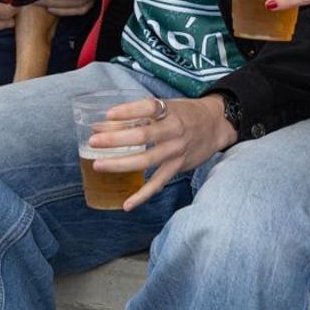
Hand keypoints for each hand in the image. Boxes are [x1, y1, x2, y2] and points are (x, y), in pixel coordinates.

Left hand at [90, 94, 237, 210]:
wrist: (216, 125)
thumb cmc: (185, 113)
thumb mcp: (168, 106)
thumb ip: (139, 113)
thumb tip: (104, 123)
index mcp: (170, 111)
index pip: (148, 107)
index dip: (128, 110)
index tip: (108, 114)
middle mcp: (174, 130)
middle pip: (143, 136)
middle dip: (116, 139)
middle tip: (93, 141)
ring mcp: (176, 151)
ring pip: (147, 160)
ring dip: (121, 164)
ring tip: (98, 165)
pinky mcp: (177, 167)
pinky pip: (158, 183)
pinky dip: (142, 195)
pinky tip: (127, 204)